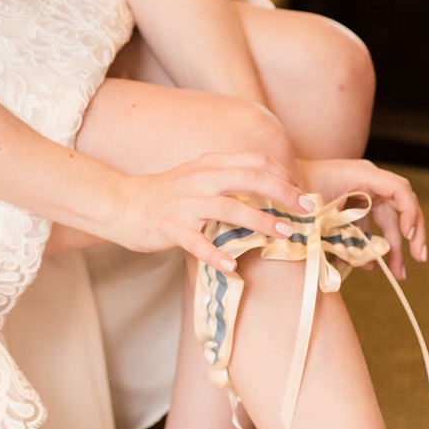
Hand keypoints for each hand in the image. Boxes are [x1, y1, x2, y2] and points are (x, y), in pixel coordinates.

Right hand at [111, 150, 309, 272]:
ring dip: (259, 221)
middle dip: (282, 194)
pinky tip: (233, 266)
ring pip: (228, 208)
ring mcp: (184, 203)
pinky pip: (196, 242)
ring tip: (283, 234)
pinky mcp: (169, 227)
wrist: (123, 204)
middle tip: (306, 211)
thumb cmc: (167, 195)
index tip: (302, 195)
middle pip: (249, 179)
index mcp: (209, 164)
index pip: (254, 162)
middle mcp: (199, 179)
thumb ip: (229, 178)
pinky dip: (215, 254)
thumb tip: (269, 190)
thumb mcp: (199, 176)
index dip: (283, 176)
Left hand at [299, 158, 426, 280]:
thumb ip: (339, 234)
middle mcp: (369, 181)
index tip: (410, 237)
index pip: (399, 190)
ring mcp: (364, 192)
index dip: (409, 212)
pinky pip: (373, 225)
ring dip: (394, 247)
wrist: (277, 181)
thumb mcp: (316, 211)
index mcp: (362, 175)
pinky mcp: (356, 204)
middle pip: (403, 206)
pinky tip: (372, 266)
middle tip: (420, 259)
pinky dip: (374, 245)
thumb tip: (364, 265)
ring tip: (399, 275)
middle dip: (414, 234)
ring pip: (389, 221)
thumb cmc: (294, 189)